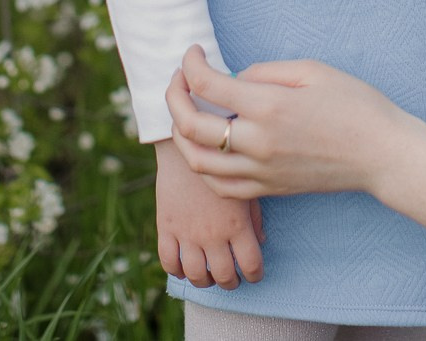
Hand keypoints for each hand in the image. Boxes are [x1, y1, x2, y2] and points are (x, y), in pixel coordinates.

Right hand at [154, 136, 264, 288]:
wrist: (186, 142)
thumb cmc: (223, 161)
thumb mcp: (245, 186)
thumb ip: (254, 218)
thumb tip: (259, 242)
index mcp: (237, 225)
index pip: (250, 266)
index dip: (254, 275)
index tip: (254, 274)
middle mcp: (212, 234)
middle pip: (223, 276)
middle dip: (230, 283)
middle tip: (231, 279)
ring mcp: (187, 233)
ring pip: (195, 275)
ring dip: (203, 280)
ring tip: (207, 275)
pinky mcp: (166, 226)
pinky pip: (168, 260)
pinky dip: (176, 270)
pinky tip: (183, 265)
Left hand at [166, 44, 423, 201]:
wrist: (383, 154)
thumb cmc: (356, 105)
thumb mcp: (312, 70)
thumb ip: (265, 70)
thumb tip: (233, 78)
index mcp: (270, 106)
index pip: (207, 84)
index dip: (191, 63)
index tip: (193, 52)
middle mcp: (259, 143)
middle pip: (190, 125)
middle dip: (173, 96)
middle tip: (179, 79)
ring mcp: (262, 171)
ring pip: (198, 162)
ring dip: (181, 135)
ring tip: (186, 113)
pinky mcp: (269, 189)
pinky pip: (220, 187)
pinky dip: (204, 167)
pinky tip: (209, 147)